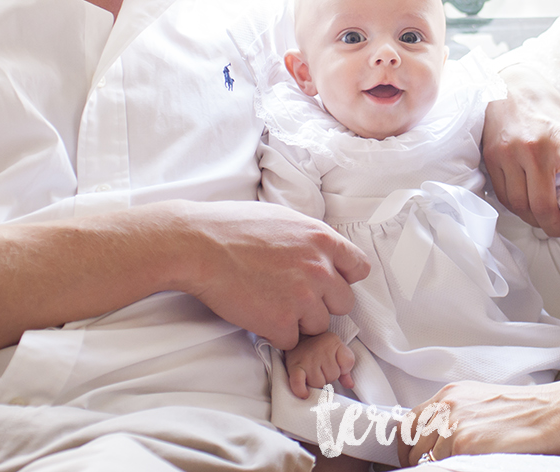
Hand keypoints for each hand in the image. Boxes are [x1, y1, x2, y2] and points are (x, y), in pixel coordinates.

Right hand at [170, 201, 370, 348]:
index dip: (344, 278)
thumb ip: (311, 240)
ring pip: (319, 325)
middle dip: (323, 303)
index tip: (330, 283)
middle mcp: (320, 269)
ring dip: (299, 321)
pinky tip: (258, 315)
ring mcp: (303, 298)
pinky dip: (276, 334)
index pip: (360, 268)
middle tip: (295, 297)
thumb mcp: (285, 219)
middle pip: (344, 303)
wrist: (200, 245)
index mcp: (323, 240)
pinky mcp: (282, 323)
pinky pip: (292, 340)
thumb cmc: (234, 227)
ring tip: (270, 303)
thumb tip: (325, 254)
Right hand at [285, 331, 356, 398]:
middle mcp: (320, 348)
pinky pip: (299, 383)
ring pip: (319, 383)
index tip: (335, 364)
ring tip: (312, 374)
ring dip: (317, 383)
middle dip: (328, 376)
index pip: (347, 363)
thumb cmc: (319, 348)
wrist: (295, 341)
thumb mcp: (336, 350)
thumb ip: (345, 366)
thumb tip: (350, 385)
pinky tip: (305, 394)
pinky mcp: (294, 368)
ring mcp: (307, 359)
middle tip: (321, 369)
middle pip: (333, 375)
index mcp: (333, 342)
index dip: (343, 367)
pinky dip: (302, 390)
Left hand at [397, 370, 559, 463]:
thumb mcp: (485, 403)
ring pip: (425, 458)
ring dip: (434, 466)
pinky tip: (467, 467)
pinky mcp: (465, 444)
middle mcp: (447, 406)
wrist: (558, 411)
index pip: (410, 423)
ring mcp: (454, 425)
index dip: (409, 445)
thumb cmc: (531, 410)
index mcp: (451, 395)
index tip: (413, 459)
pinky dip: (449, 469)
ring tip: (454, 466)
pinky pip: (442, 467)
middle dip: (415, 460)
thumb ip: (460, 416)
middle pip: (411, 442)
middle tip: (428, 469)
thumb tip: (441, 440)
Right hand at [483, 65, 559, 236]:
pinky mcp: (491, 158)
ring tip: (543, 218)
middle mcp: (533, 147)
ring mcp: (509, 154)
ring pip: (521, 205)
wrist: (505, 84)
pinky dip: (516, 207)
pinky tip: (524, 203)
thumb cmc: (542, 107)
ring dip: (534, 219)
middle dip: (556, 226)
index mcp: (559, 137)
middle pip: (544, 204)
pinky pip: (504, 196)